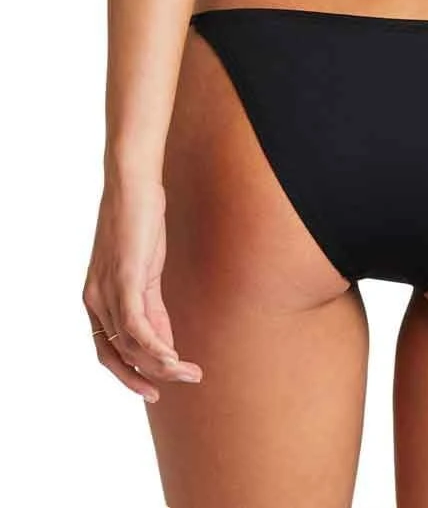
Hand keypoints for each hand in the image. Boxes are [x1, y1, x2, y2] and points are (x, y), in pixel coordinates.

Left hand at [83, 175, 202, 401]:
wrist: (133, 181)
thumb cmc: (138, 219)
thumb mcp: (143, 268)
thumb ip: (149, 304)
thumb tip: (163, 340)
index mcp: (95, 298)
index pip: (108, 351)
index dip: (131, 374)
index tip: (155, 389)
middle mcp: (95, 299)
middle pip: (118, 355)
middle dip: (148, 377)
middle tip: (179, 384)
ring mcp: (108, 290)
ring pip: (131, 345)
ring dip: (162, 365)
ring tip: (190, 372)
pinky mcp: (124, 279)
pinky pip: (137, 326)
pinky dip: (156, 346)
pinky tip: (174, 357)